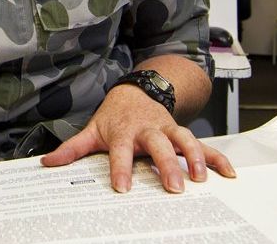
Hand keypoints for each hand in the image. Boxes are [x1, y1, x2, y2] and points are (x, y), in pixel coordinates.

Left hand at [40, 85, 235, 192]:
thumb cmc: (114, 115)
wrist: (138, 90)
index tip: (122, 187)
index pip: (120, 151)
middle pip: (158, 146)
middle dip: (166, 166)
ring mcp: (168, 130)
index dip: (120, 169)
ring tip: (201, 179)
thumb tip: (47, 164)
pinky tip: (228, 173)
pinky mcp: (182, 134)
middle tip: (173, 187)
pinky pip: (204, 145)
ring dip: (194, 158)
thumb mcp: (92, 129)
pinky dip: (217, 158)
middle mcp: (148, 130)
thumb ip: (72, 149)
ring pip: (184, 141)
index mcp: (124, 132)